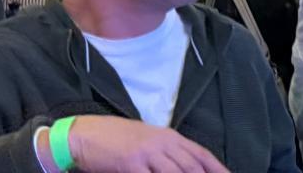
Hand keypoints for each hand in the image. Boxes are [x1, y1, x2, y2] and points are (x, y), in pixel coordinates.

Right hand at [67, 115, 228, 172]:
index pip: (200, 154)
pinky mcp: (131, 164)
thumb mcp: (147, 140)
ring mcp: (147, 153)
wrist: (85, 134)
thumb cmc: (116, 139)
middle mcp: (162, 143)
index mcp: (169, 137)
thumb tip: (186, 166)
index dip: (216, 168)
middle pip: (192, 166)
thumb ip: (166, 153)